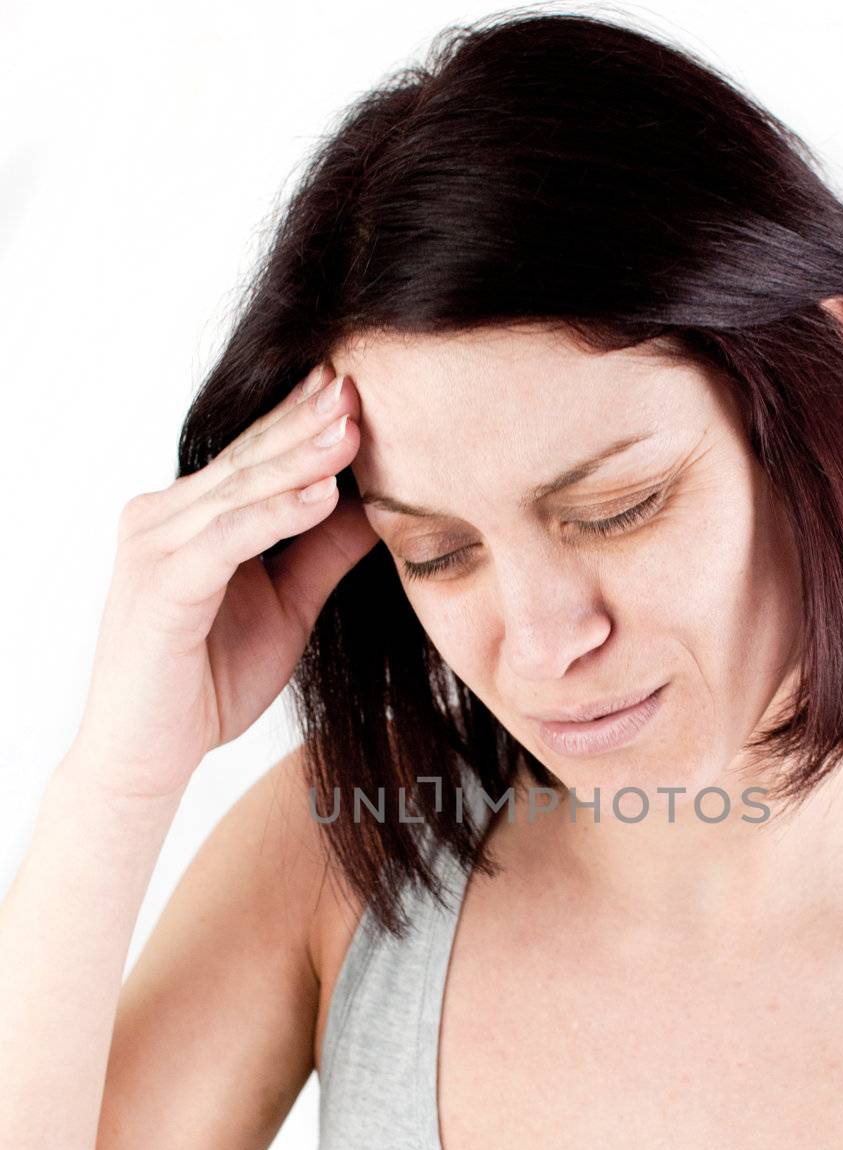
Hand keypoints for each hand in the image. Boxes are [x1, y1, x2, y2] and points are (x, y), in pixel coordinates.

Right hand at [70, 361, 379, 802]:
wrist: (148, 756)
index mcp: (189, 516)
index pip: (255, 455)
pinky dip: (275, 515)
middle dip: (306, 422)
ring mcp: (154, 546)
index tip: (360, 386)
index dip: (304, 420)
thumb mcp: (288, 609)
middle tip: (360, 383)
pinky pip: (226, 539)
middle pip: (248, 459)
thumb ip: (322, 555)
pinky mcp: (160, 584)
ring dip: (299, 459)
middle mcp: (162, 517)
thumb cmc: (208, 683)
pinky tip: (321, 496)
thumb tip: (378, 509)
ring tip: (352, 430)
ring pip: (239, 490)